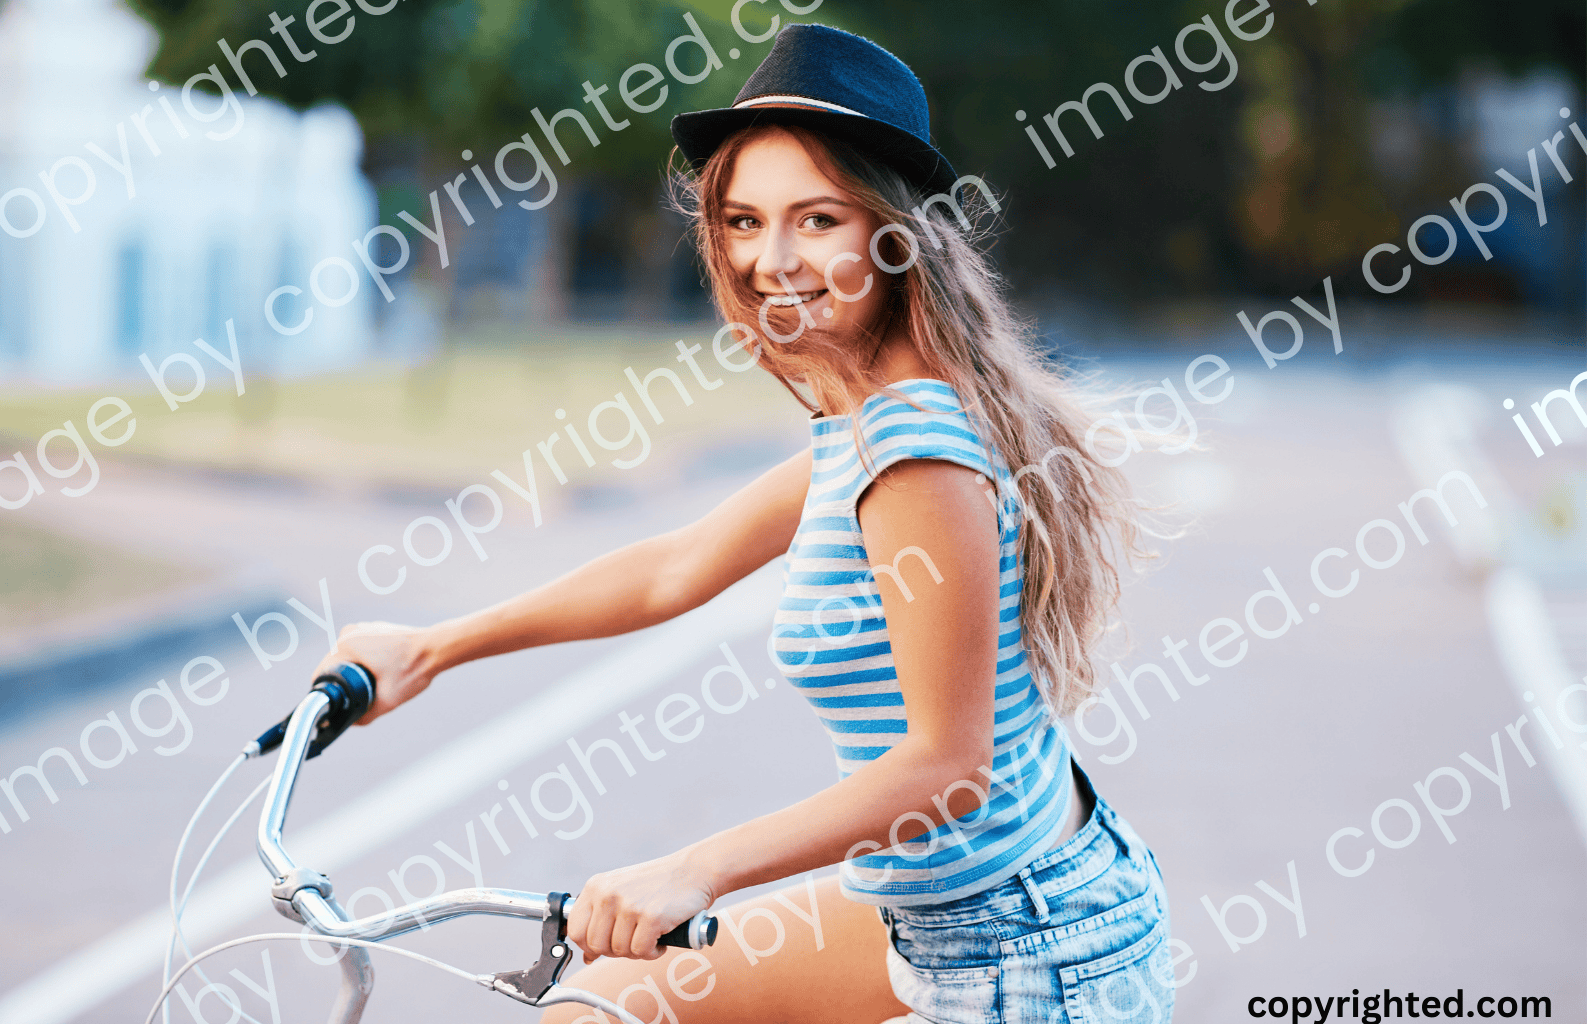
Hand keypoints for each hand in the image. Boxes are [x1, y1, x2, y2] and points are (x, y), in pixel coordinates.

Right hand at [312, 622, 438, 724]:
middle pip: (334, 666)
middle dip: (344, 682)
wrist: (436, 648)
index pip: (322, 674)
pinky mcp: (374, 629)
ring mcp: (362, 628)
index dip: (329, 693)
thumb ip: (364, 716)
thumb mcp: (386, 701)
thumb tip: (350, 722)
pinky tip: (384, 671)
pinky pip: (361, 650)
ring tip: (378, 681)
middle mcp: (350, 633)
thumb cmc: (413, 670)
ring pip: (348, 658)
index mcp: (345, 646)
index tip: (339, 704)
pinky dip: (367, 662)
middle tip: (365, 694)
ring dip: (356, 672)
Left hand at [566, 848, 718, 963]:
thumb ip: (601, 920)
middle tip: (633, 941)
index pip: (575, 929)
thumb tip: (587, 956)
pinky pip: (641, 951)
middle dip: (615, 951)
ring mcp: (629, 905)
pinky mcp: (651, 916)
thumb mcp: (621, 892)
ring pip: (619, 951)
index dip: (588, 945)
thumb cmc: (659, 884)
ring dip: (637, 951)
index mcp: (596, 886)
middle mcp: (608, 894)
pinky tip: (660, 939)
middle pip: (596, 945)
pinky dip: (653, 952)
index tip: (605, 945)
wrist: (694, 870)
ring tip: (650, 936)